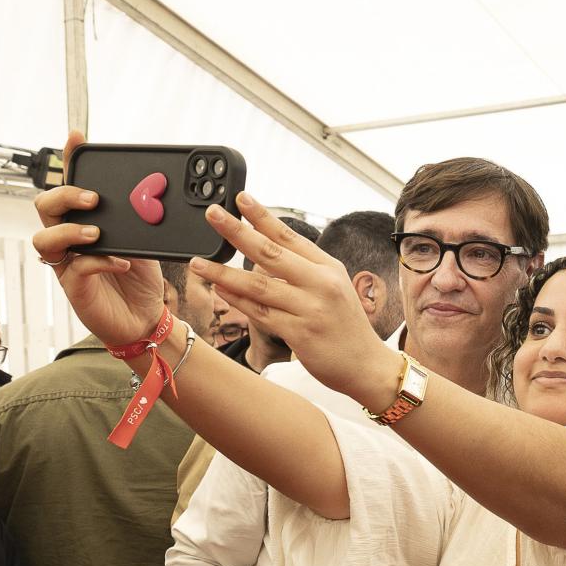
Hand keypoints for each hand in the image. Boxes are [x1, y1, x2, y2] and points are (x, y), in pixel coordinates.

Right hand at [30, 131, 167, 348]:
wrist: (146, 318)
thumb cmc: (139, 279)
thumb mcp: (143, 241)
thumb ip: (139, 221)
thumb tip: (151, 196)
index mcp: (83, 222)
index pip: (69, 185)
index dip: (69, 159)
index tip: (77, 137)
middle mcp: (69, 240)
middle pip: (44, 206)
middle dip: (65, 195)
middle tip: (94, 199)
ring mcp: (67, 264)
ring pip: (45, 239)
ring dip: (71, 231)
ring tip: (97, 234)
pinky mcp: (75, 288)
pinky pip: (75, 269)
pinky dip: (100, 262)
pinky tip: (122, 263)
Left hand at [190, 194, 394, 402]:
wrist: (367, 366)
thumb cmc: (347, 327)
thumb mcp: (335, 288)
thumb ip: (305, 270)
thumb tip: (266, 251)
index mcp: (328, 268)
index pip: (290, 236)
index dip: (263, 216)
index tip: (241, 198)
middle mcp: (321, 284)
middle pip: (271, 253)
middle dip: (238, 232)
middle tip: (213, 215)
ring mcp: (310, 309)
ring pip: (259, 286)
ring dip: (224, 272)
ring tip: (198, 262)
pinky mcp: (300, 334)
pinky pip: (260, 314)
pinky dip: (238, 301)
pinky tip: (220, 290)